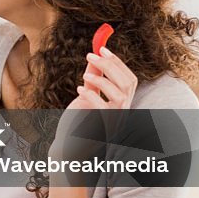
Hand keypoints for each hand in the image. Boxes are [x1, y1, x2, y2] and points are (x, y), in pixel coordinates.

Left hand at [52, 46, 138, 185]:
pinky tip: (80, 90)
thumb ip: (93, 78)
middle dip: (110, 66)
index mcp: (122, 104)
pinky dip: (93, 96)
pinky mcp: (103, 129)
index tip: (102, 48)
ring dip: (102, 80)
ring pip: (120, 95)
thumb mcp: (86, 96)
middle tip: (91, 54)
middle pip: (127, 83)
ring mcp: (115, 122)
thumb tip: (95, 56)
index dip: (118, 63)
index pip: (130, 79)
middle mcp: (123, 113)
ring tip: (84, 76)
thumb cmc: (77, 123)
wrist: (68, 148)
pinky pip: (104, 109)